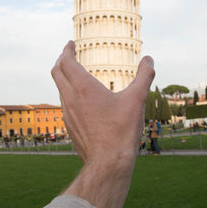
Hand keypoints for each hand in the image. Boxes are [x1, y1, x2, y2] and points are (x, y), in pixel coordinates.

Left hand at [51, 41, 154, 207]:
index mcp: (83, 88)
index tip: (70, 44)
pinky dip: (69, 95)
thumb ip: (144, 77)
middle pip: (56, 73)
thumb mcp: (137, 100)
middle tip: (69, 54)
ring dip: (64, 78)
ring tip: (76, 76)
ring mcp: (68, 114)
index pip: (65, 62)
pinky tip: (82, 102)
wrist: (108, 163)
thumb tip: (149, 60)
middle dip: (61, 61)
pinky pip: (65, 105)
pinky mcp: (70, 127)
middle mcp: (71, 99)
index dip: (66, 50)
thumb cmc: (121, 131)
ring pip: (60, 90)